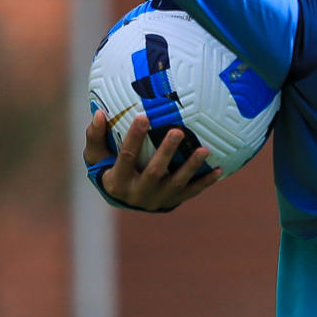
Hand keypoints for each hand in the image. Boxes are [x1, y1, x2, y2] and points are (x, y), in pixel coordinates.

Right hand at [83, 108, 222, 210]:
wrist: (126, 198)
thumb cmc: (109, 167)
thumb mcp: (97, 156)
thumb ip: (95, 137)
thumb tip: (99, 114)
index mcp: (118, 180)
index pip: (126, 157)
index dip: (134, 138)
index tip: (143, 116)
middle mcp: (138, 192)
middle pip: (154, 171)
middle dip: (166, 152)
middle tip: (177, 131)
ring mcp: (157, 199)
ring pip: (176, 183)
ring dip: (191, 167)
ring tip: (204, 150)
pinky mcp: (173, 201)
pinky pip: (191, 192)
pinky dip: (205, 182)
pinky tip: (220, 169)